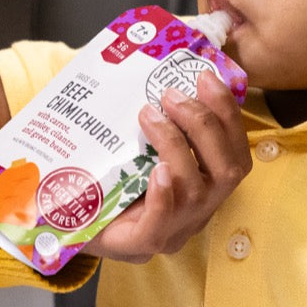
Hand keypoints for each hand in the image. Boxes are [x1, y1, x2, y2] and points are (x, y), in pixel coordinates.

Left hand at [83, 69, 250, 262]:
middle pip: (228, 170)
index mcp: (205, 185)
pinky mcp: (142, 244)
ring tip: (149, 115)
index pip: (235, 151)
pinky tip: (156, 170)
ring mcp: (174, 230)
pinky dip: (164, 194)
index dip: (228, 113)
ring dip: (177, 145)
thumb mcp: (138, 145)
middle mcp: (198, 210)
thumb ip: (155, 118)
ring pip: (196, 190)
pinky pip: (163, 223)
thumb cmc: (110, 180)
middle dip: (205, 124)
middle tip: (170, 94)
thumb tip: (151, 63)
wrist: (70, 224)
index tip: (204, 77)